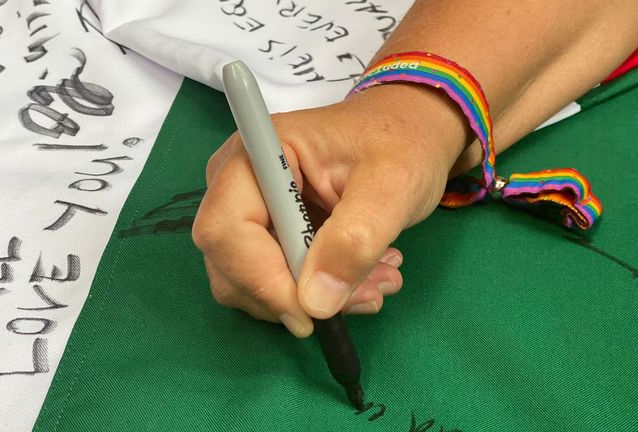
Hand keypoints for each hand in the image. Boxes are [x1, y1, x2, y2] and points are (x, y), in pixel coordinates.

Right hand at [192, 84, 467, 336]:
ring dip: (312, 300)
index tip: (312, 313)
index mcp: (259, 153)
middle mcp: (240, 182)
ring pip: (252, 283)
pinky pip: (275, 281)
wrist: (410, 132)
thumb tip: (315, 303)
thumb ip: (354, 240)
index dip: (261, 279)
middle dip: (294, 296)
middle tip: (366, 295)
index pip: (226, 230)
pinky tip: (364, 278)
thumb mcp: (392, 186)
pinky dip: (317, 294)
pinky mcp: (268, 233)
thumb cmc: (401, 143)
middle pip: (232, 263)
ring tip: (377, 282)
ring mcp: (251, 210)